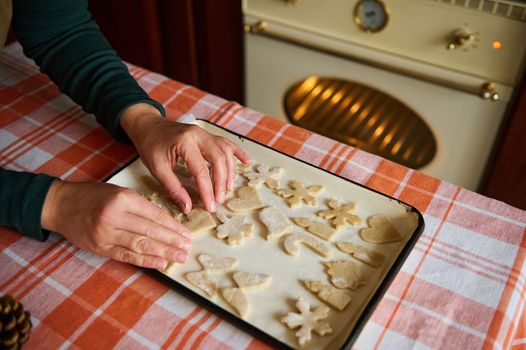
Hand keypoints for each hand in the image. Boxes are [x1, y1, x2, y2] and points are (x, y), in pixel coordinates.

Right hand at [41, 180, 190, 268]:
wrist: (61, 205)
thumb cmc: (93, 196)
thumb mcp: (119, 192)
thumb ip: (140, 206)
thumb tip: (166, 222)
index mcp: (123, 198)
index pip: (154, 215)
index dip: (173, 226)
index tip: (186, 233)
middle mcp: (115, 216)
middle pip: (150, 231)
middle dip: (172, 241)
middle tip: (187, 247)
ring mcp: (106, 234)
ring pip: (140, 245)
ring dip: (163, 253)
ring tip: (179, 256)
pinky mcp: (100, 247)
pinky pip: (126, 256)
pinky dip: (145, 261)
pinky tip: (160, 263)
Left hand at [120, 103, 250, 212]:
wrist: (148, 126)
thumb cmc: (151, 145)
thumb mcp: (157, 168)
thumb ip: (173, 188)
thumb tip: (188, 207)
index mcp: (184, 142)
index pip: (200, 170)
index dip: (207, 191)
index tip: (210, 206)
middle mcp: (198, 135)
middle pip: (218, 160)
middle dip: (221, 182)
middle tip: (219, 199)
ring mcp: (205, 133)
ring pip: (225, 152)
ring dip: (230, 171)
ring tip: (228, 188)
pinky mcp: (208, 135)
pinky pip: (227, 143)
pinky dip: (237, 153)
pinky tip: (246, 161)